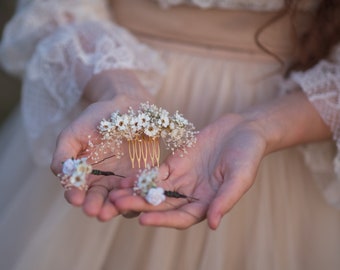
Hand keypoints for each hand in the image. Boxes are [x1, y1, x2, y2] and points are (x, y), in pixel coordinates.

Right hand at [51, 70, 152, 220]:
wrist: (126, 105)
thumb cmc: (96, 118)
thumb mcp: (74, 133)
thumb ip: (64, 154)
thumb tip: (60, 174)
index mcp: (84, 174)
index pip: (77, 190)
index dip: (75, 195)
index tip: (76, 198)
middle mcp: (103, 182)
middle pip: (98, 200)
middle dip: (95, 206)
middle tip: (94, 211)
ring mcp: (124, 180)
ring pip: (119, 200)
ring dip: (115, 207)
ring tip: (112, 210)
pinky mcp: (143, 176)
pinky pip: (140, 189)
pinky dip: (137, 195)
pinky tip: (135, 198)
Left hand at [110, 114, 267, 228]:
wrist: (243, 130)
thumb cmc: (247, 155)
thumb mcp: (240, 177)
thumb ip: (226, 200)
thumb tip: (213, 224)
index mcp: (207, 205)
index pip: (181, 217)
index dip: (163, 220)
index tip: (143, 219)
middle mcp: (191, 197)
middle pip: (162, 206)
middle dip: (140, 205)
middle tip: (117, 205)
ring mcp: (182, 181)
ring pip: (155, 191)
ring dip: (135, 193)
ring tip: (114, 194)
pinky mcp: (175, 165)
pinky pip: (156, 173)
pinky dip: (141, 177)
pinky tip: (125, 179)